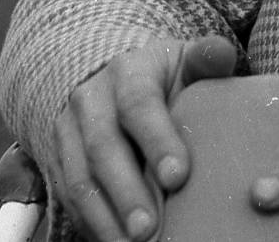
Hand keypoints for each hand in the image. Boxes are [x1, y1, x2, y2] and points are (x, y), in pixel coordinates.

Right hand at [47, 33, 237, 241]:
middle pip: (103, 148)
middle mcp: (90, 99)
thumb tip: (221, 53)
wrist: (119, 83)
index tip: (178, 177)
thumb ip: (207, 59)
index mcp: (127, 71)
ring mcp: (68, 132)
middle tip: (148, 229)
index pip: (139, 104)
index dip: (157, 140)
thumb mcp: (186, 62)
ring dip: (104, 218)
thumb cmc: (167, 79)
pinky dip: (91, 224)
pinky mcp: (57, 161)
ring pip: (79, 178)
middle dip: (126, 192)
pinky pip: (69, 198)